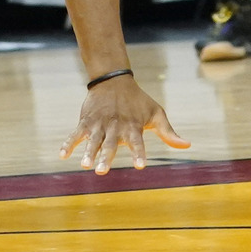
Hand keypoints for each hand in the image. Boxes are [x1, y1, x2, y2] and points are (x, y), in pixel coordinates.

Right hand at [61, 77, 189, 175]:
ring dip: (88, 152)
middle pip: (110, 144)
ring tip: (84, 165)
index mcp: (133, 127)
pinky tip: (62, 155)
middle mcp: (116, 127)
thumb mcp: (155, 113)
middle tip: (102, 171)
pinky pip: (76, 133)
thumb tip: (188, 146)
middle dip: (106, 157)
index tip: (140, 167)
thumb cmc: (137, 101)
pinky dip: (68, 143)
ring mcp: (99, 124)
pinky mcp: (86, 121)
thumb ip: (168, 132)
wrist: (113, 79)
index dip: (138, 154)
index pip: (137, 143)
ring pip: (93, 140)